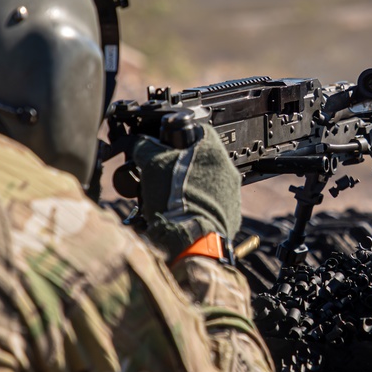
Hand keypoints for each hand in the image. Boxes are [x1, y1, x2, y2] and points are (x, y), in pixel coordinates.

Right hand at [131, 124, 241, 259]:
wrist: (190, 240)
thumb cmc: (175, 201)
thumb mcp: (151, 165)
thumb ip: (145, 146)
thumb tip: (140, 141)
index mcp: (213, 151)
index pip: (197, 132)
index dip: (177, 138)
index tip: (166, 148)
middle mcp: (228, 170)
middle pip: (201, 159)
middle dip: (181, 165)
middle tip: (164, 174)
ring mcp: (231, 194)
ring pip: (206, 181)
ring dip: (188, 185)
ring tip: (169, 195)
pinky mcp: (229, 214)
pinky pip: (211, 203)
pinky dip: (196, 204)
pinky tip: (181, 210)